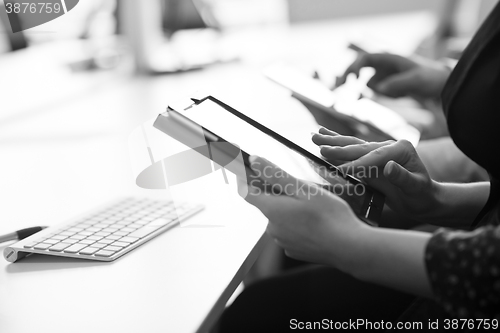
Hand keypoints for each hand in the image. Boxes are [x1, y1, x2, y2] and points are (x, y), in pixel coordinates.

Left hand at [238, 156, 366, 268]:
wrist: (349, 248)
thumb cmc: (330, 217)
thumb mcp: (303, 189)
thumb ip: (275, 174)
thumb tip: (254, 161)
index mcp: (272, 210)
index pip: (246, 192)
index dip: (246, 179)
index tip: (251, 169)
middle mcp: (273, 228)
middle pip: (267, 204)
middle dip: (277, 193)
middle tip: (299, 186)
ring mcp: (283, 241)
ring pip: (280, 218)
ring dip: (290, 208)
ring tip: (314, 206)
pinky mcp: (294, 250)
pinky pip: (291, 231)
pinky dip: (298, 224)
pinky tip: (316, 222)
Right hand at [312, 128, 439, 219]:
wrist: (423, 199)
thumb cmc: (422, 195)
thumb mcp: (416, 188)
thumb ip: (403, 177)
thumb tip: (389, 167)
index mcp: (401, 149)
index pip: (374, 157)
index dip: (357, 164)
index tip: (341, 171)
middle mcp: (388, 146)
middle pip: (359, 146)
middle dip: (338, 147)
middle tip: (319, 147)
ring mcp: (378, 151)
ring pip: (352, 145)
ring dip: (332, 141)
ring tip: (315, 136)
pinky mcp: (370, 158)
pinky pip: (351, 151)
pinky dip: (337, 145)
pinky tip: (324, 136)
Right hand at [336, 53, 449, 99]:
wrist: (438, 85)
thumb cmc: (429, 77)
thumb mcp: (417, 80)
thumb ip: (398, 83)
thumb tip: (379, 89)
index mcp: (388, 58)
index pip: (366, 58)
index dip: (356, 66)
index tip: (353, 78)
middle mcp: (381, 65)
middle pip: (357, 66)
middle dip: (346, 75)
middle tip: (338, 88)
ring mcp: (381, 76)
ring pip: (361, 81)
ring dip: (354, 90)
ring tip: (348, 100)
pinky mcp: (382, 87)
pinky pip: (370, 92)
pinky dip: (364, 97)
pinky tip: (368, 104)